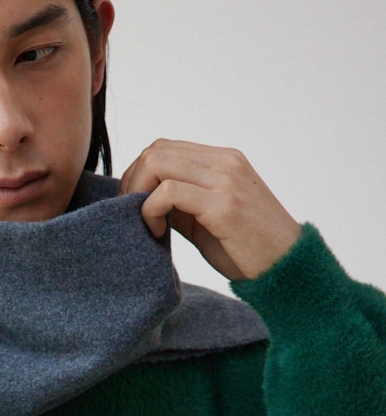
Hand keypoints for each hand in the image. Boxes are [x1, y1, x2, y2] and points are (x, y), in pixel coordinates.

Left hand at [118, 138, 302, 280]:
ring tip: (146, 224)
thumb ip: (181, 203)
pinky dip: (151, 212)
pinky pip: (168, 192)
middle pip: (155, 150)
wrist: (285, 268)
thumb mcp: (208, 218)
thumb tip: (143, 200)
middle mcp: (224, 162)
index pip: (164, 147)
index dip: (139, 174)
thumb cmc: (248, 249)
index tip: (134, 205)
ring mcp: (224, 180)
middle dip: (132, 182)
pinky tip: (158, 234)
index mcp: (223, 160)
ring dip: (138, 195)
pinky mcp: (222, 205)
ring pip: (157, 164)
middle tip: (131, 215)